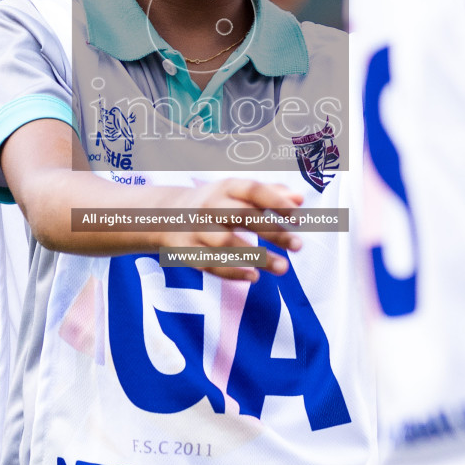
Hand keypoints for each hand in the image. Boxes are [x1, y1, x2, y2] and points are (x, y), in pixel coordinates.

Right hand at [160, 178, 304, 281]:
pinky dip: (232, 271)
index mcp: (225, 187)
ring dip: (257, 256)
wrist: (164, 215)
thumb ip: (269, 193)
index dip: (276, 202)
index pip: (253, 190)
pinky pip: (210, 263)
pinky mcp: (187, 250)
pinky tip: (254, 277)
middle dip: (272, 231)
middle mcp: (209, 206)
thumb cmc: (214, 203)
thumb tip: (300, 198)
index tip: (298, 217)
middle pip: (243, 216)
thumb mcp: (236, 192)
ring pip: (227, 243)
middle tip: (298, 246)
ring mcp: (196, 229)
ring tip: (283, 268)